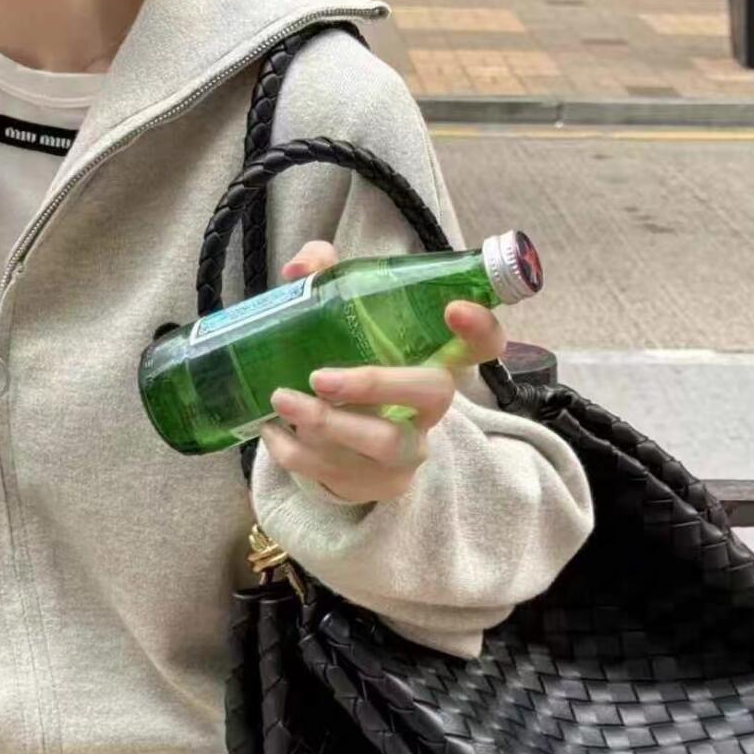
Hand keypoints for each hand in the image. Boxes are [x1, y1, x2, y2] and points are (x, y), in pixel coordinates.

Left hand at [259, 240, 506, 504]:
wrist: (345, 450)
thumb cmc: (350, 369)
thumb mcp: (342, 323)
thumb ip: (325, 281)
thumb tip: (298, 269)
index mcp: (435, 361)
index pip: (483, 344)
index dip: (480, 328)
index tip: (454, 309)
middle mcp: (431, 409)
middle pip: (432, 394)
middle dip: (375, 383)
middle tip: (319, 377)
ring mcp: (408, 451)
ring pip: (382, 443)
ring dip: (325, 422)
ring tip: (279, 399)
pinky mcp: (376, 483)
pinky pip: (339, 472)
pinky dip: (296, 451)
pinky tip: (271, 430)